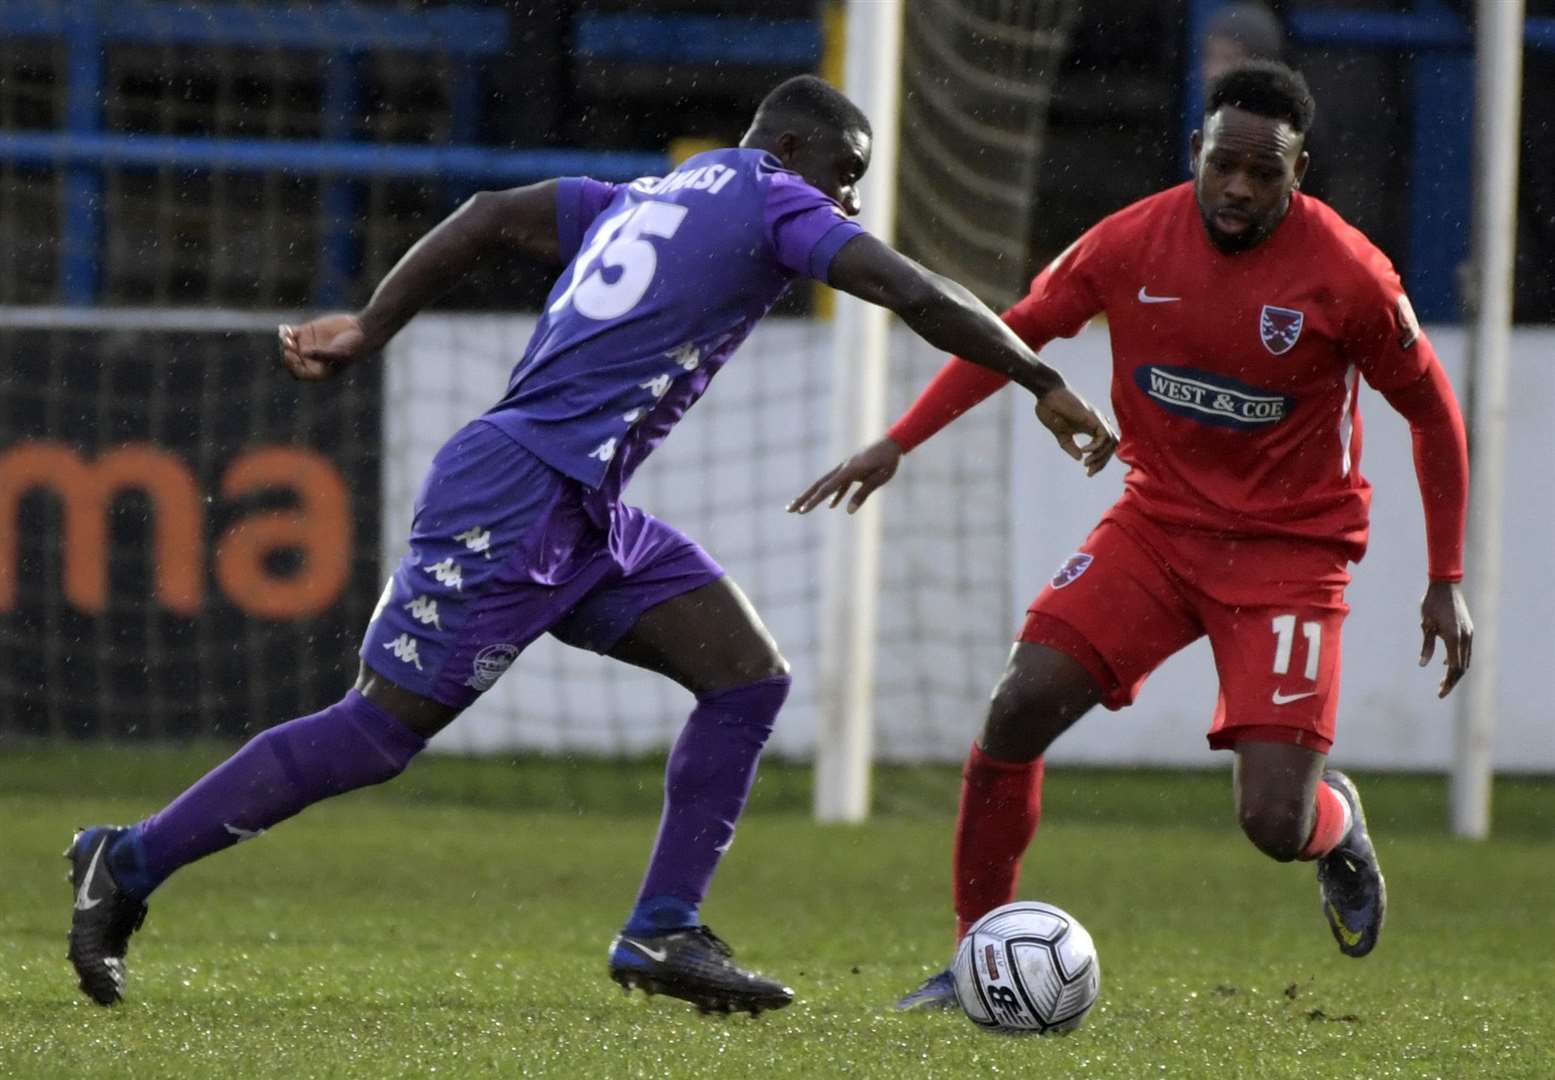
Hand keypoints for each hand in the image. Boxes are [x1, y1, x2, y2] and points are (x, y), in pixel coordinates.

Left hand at [278, 313, 372, 380]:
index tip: (290, 354)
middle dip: (287, 352)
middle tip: (288, 342)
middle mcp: (311, 360)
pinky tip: (284, 328)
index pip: (299, 372)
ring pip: (288, 347)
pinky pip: (290, 334)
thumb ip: (322, 354)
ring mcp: (307, 346)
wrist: (361, 330)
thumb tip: (303, 353)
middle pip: (291, 360)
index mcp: (319, 371)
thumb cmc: (354, 346)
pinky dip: (285, 331)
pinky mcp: (306, 332)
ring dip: (284, 341)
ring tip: (286, 334)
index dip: (292, 365)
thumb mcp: (340, 353)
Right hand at [787, 437, 902, 514]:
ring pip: (825, 484)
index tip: (802, 511)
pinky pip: (839, 484)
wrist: (892, 442)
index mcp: (849, 470)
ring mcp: (846, 469)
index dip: (814, 501)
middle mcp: (843, 468)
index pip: (827, 489)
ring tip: (802, 507)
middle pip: (819, 485)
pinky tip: (831, 506)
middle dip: (804, 498)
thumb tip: (848, 511)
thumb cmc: (888, 461)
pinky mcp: (852, 470)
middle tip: (789, 510)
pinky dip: (834, 495)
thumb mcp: (880, 478)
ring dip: (813, 496)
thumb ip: (863, 494)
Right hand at [1036, 386, 1117, 475]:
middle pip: (1112, 446)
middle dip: (1102, 462)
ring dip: (1101, 456)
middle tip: (1089, 472)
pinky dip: (1096, 446)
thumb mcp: (1061, 434)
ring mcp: (1097, 419)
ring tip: (1086, 463)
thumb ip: (1070, 446)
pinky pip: (1104, 436)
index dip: (1099, 462)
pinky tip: (1084, 451)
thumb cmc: (1052, 410)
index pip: (1105, 447)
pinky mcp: (1093, 417)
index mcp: (1092, 427)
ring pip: (1112, 442)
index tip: (1088, 472)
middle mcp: (1098, 423)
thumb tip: (1079, 458)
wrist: (1047, 394)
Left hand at [1419, 580, 1471, 697]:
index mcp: (1454, 638)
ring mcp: (1469, 633)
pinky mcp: (1468, 630)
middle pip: (1462, 667)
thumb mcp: (1426, 625)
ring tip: (1443, 682)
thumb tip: (1423, 665)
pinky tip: (1445, 664)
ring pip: (1466, 660)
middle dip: (1452, 681)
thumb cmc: (1432, 604)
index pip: (1454, 668)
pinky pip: (1465, 650)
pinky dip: (1458, 660)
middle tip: (1441, 692)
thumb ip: (1427, 646)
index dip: (1448, 682)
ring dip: (1455, 672)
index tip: (1440, 693)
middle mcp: (1465, 638)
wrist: (1445, 585)